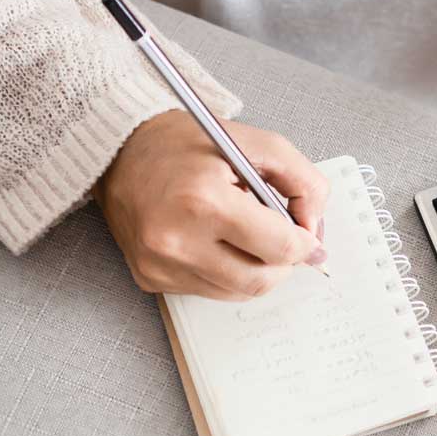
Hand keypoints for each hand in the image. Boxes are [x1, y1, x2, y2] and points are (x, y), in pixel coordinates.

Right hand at [93, 111, 329, 299]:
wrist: (122, 151)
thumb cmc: (190, 144)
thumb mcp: (259, 144)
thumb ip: (303, 182)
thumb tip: (314, 229)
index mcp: (204, 200)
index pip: (280, 247)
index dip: (305, 244)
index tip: (308, 237)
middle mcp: (176, 239)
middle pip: (260, 280)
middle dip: (284, 263)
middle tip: (284, 240)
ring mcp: (159, 264)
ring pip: (237, 292)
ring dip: (257, 269)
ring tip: (248, 235)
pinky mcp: (150, 278)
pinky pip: (209, 291)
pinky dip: (227, 273)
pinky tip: (218, 242)